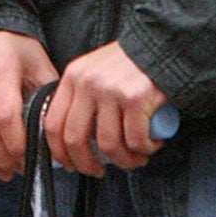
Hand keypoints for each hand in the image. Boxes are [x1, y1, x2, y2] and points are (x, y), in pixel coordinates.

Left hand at [45, 41, 166, 176]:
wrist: (163, 45)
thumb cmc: (130, 65)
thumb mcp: (95, 73)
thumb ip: (81, 99)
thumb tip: (72, 142)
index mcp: (73, 77)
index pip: (52, 123)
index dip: (59, 152)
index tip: (70, 164)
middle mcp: (88, 83)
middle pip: (75, 139)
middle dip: (86, 164)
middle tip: (99, 171)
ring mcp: (111, 91)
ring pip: (108, 144)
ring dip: (123, 161)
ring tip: (136, 158)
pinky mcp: (136, 98)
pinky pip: (136, 140)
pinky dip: (145, 149)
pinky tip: (151, 145)